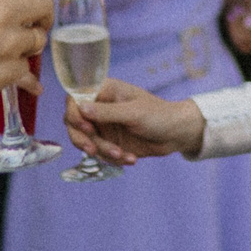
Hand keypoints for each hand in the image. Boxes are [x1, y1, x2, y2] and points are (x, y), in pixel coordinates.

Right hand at [0, 0, 53, 107]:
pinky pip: (26, 67)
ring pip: (40, 38)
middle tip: (30, 23)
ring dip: (28, 44)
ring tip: (6, 48)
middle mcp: (1, 10)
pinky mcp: (9, 70)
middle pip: (46, 4)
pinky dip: (15, 71)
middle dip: (41, 15)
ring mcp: (8, 42)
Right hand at [65, 80, 205, 164]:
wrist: (177, 134)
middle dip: (83, 140)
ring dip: (102, 151)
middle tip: (93, 150)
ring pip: (85, 141)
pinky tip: (130, 158)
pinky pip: (99, 153)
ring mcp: (103, 125)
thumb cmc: (159, 115)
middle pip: (73, 123)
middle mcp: (99, 107)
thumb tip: (80, 107)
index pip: (75, 99)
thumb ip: (106, 112)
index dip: (75, 115)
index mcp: (104, 91)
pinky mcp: (108, 141)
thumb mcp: (134, 113)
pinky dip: (112, 158)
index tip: (87, 128)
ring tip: (122, 155)